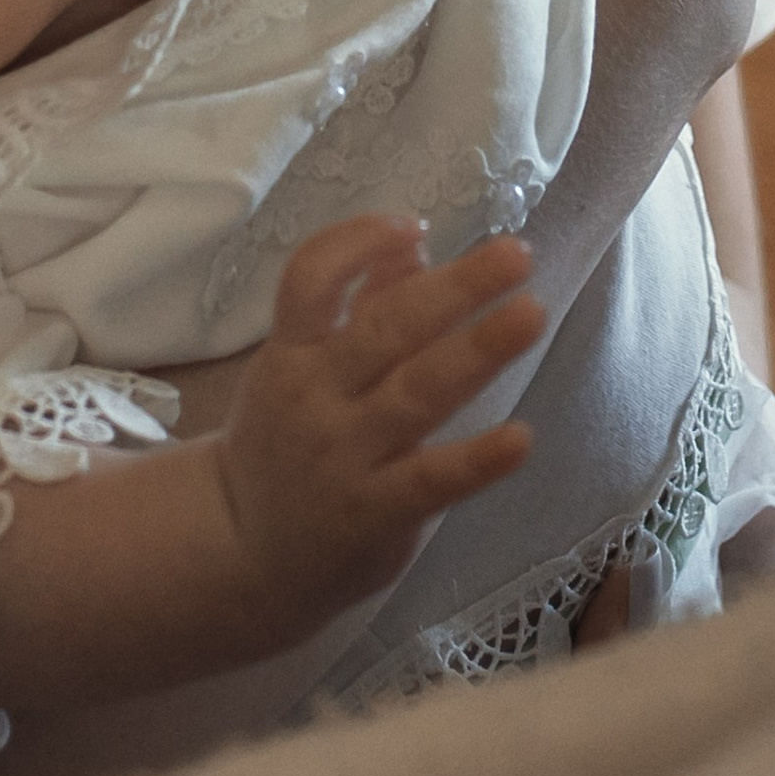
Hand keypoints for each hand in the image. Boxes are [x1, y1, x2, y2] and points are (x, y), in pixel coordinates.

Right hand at [217, 216, 542, 616]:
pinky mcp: (378, 513)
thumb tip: (417, 243)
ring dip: (477, 352)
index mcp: (292, 353)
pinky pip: (432, 482)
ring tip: (531, 314)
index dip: (358, 243)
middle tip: (514, 254)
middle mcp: (316, 398)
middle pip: (384, 331)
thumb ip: (358, 305)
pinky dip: (477, 460)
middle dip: (453, 287)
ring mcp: (347, 457)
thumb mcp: (301, 366)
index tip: (413, 224)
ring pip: (416, 395)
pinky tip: (521, 438)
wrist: (243, 551)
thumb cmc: (286, 440)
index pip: (310, 280)